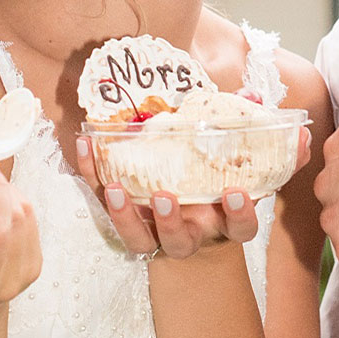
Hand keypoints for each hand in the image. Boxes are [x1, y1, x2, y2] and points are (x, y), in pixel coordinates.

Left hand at [74, 133, 270, 261]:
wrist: (194, 222)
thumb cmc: (217, 185)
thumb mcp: (236, 162)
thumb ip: (248, 132)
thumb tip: (253, 96)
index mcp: (225, 221)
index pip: (240, 227)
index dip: (240, 214)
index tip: (236, 193)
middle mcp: (191, 233)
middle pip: (179, 241)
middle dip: (170, 223)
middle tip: (165, 197)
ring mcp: (155, 231)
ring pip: (139, 237)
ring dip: (125, 215)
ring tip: (116, 187)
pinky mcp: (125, 214)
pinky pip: (104, 201)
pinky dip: (92, 175)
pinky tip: (85, 145)